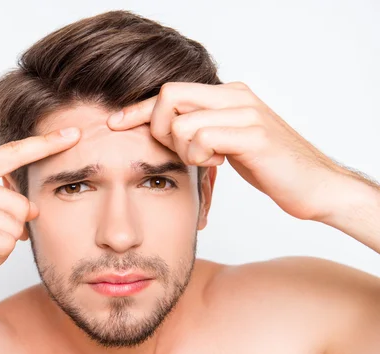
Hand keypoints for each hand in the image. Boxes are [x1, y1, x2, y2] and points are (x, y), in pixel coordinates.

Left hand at [107, 81, 347, 221]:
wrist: (314, 186)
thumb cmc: (268, 166)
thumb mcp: (226, 143)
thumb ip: (201, 130)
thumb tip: (163, 130)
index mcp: (227, 95)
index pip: (170, 92)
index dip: (138, 108)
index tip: (114, 123)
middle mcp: (235, 96)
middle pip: (169, 97)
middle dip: (159, 129)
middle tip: (179, 152)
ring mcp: (246, 112)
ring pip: (182, 123)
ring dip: (185, 150)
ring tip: (209, 160)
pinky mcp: (254, 135)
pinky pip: (203, 139)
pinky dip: (202, 156)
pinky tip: (221, 162)